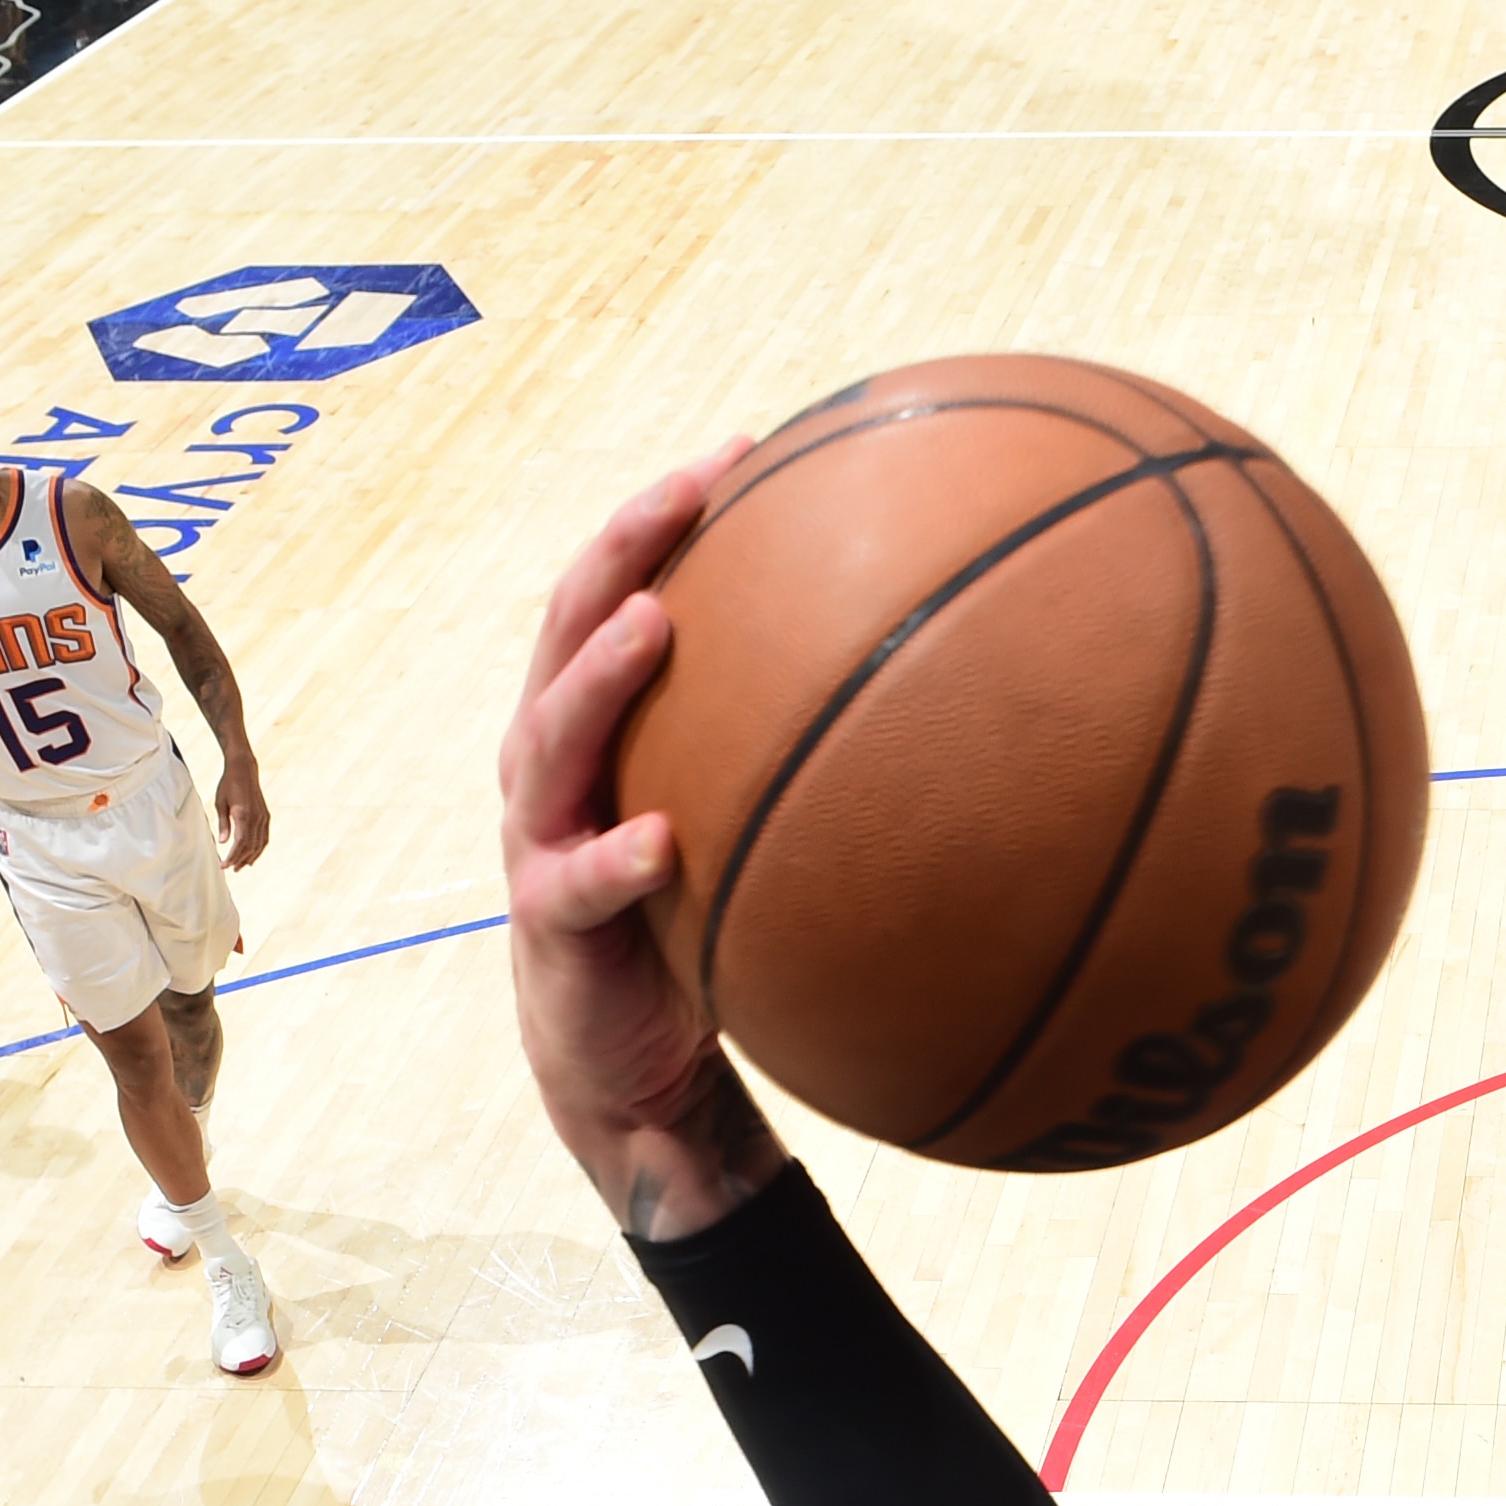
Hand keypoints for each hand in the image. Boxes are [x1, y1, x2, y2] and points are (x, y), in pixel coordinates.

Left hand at [215, 752, 269, 869]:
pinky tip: (253, 855)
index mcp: (243, 815)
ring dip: (251, 857)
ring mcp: (263, 818)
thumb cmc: (228, 785)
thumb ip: (223, 824)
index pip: (239, 843)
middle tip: (231, 869)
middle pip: (250, 847)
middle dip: (240, 860)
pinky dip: (259, 848)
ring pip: (259, 844)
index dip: (232, 857)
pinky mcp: (265, 816)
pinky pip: (264, 837)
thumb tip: (222, 842)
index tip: (224, 865)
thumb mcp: (220, 803)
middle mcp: (256, 819)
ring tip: (241, 866)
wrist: (244, 770)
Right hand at [501, 439, 778, 1232]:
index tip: (749, 444)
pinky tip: (661, 842)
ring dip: (597, 678)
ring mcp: (539, 837)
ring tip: (652, 625)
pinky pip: (578, 884)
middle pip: (569, 622)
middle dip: (625, 544)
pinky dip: (616, 860)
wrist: (620, 1062)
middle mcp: (551, 760)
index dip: (669, 510)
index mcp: (594, 720)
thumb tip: (966, 704)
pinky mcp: (550, 924)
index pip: (620, 586)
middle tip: (689, 484)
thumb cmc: (692, 921)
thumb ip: (808, 766)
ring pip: (550, 734)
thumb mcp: (745, 830)